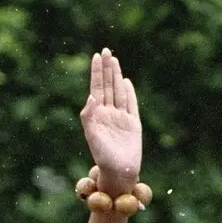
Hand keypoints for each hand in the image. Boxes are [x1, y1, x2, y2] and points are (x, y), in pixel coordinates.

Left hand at [79, 48, 141, 194]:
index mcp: (97, 115)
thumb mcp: (92, 137)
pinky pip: (130, 104)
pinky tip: (125, 82)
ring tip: (114, 60)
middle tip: (106, 50)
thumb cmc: (103, 158)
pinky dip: (128, 92)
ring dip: (116, 76)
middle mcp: (108, 114)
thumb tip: (91, 97)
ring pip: (118, 91)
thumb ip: (89, 117)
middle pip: (107, 86)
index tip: (97, 56)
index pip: (96, 88)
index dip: (97, 72)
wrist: (119, 173)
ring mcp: (120, 118)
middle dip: (107, 68)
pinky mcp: (132, 124)